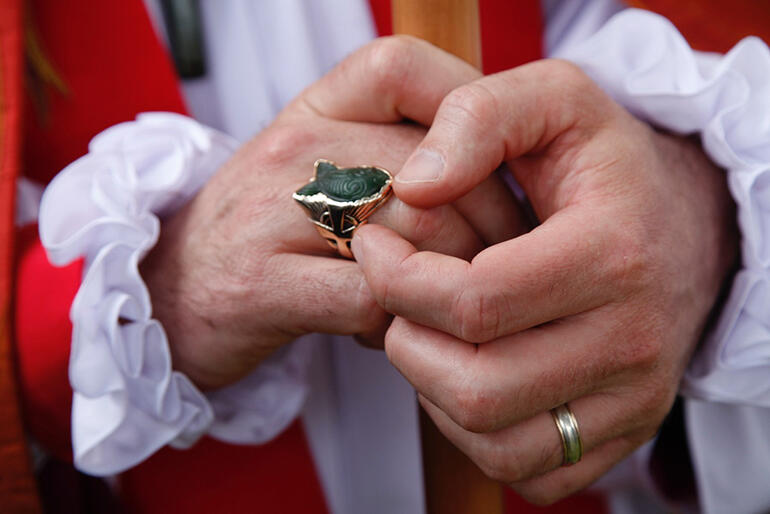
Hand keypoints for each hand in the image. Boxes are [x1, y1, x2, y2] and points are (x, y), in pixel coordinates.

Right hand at [140, 37, 525, 390]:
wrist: (172, 290)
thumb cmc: (274, 230)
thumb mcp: (328, 165)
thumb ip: (403, 149)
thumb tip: (503, 169)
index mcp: (316, 109)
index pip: (404, 67)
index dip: (470, 112)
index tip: (496, 175)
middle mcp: (293, 149)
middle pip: (435, 167)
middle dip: (491, 226)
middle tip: (498, 264)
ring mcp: (272, 215)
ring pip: (413, 231)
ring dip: (449, 281)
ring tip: (437, 300)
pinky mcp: (261, 287)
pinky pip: (371, 299)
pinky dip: (398, 324)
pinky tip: (386, 330)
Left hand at [352, 57, 736, 501]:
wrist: (685, 226)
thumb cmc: (605, 164)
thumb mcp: (554, 100)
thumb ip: (479, 117)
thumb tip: (413, 186)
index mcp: (613, 254)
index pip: (474, 302)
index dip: (398, 279)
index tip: (375, 247)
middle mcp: (632, 341)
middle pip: (477, 385)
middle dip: (406, 340)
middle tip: (397, 297)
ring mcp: (632, 400)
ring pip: (493, 441)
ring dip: (431, 389)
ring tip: (426, 331)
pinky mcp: (622, 435)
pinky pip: (521, 469)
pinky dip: (471, 431)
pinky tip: (466, 370)